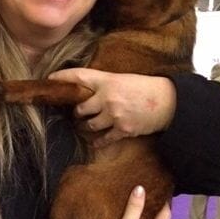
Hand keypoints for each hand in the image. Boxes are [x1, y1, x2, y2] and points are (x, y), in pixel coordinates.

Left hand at [48, 68, 175, 146]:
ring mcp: (114, 115)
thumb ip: (105, 84)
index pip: (78, 77)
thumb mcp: (123, 79)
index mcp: (107, 80)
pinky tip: (96, 141)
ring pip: (89, 124)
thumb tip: (87, 92)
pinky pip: (103, 139)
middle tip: (77, 112)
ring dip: (85, 126)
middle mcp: (107, 97)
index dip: (62, 77)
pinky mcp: (122, 130)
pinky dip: (98, 141)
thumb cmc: (146, 87)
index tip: (50, 79)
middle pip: (80, 108)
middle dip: (77, 111)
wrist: (169, 101)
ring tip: (85, 125)